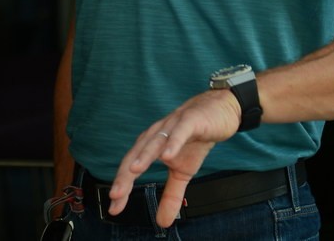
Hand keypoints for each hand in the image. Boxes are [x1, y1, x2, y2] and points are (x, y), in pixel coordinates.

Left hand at [109, 89, 240, 227]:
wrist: (218, 111)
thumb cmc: (195, 139)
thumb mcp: (184, 172)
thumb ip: (171, 195)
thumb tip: (163, 222)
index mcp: (150, 146)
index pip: (132, 167)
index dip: (122, 186)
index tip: (114, 207)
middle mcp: (156, 135)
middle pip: (136, 154)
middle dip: (124, 175)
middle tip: (115, 194)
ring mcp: (172, 126)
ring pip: (155, 141)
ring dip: (143, 155)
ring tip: (134, 171)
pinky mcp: (189, 120)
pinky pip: (179, 132)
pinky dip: (173, 142)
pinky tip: (167, 155)